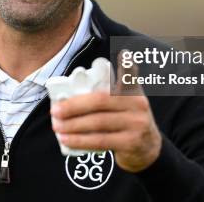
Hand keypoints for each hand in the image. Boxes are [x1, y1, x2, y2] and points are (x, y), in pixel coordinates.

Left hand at [50, 54, 161, 172]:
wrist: (147, 149)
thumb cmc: (126, 121)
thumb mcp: (124, 104)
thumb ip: (105, 95)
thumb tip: (66, 96)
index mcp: (133, 91)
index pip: (130, 76)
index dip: (128, 66)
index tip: (124, 54)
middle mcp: (138, 104)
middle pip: (101, 100)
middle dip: (74, 105)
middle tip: (55, 110)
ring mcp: (137, 124)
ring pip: (98, 122)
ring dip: (73, 125)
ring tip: (57, 126)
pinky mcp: (131, 143)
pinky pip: (100, 141)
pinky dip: (80, 140)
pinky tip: (66, 140)